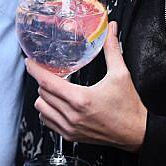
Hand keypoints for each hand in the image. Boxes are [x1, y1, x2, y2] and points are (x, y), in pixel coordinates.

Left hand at [26, 22, 146, 151]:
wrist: (136, 133)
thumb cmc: (128, 106)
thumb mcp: (121, 74)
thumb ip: (112, 49)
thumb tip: (112, 29)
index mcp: (81, 99)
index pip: (47, 83)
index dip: (35, 70)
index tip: (29, 62)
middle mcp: (72, 115)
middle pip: (42, 94)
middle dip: (43, 81)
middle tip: (49, 72)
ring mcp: (70, 128)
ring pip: (41, 109)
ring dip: (44, 97)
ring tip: (55, 89)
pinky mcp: (71, 136)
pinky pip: (48, 122)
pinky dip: (48, 112)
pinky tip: (57, 104)